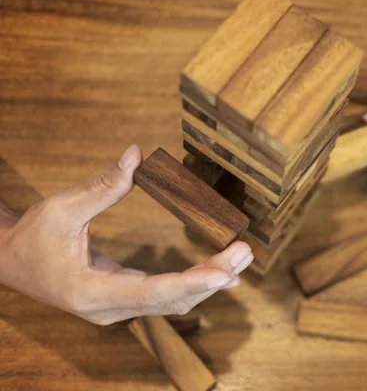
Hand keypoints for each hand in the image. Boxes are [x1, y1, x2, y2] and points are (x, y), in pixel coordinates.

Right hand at [0, 145, 253, 324]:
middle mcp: (108, 309)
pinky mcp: (121, 301)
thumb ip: (103, 186)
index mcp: (91, 292)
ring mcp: (116, 309)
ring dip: (207, 282)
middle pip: (171, 300)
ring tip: (241, 260)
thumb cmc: (33, 238)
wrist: (10, 263)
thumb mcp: (62, 209)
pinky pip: (164, 298)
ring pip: (171, 302)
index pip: (152, 292)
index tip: (224, 273)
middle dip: (211, 278)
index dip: (191, 282)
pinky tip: (216, 273)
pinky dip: (191, 285)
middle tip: (245, 253)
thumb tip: (136, 155)